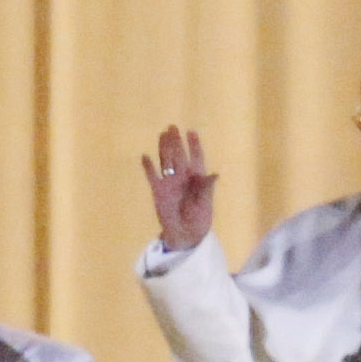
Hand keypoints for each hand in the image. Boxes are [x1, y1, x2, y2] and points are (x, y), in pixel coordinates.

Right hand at [143, 125, 218, 254]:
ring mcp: (170, 183)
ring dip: (163, 148)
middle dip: (176, 141)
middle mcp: (183, 177)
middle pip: (179, 155)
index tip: (191, 132)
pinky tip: (145, 157)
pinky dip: (149, 167)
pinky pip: (152, 176)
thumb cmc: (199, 220)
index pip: (196, 157)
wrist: (184, 235)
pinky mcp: (158, 191)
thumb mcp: (205, 204)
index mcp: (196, 178)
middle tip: (172, 127)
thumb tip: (214, 174)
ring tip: (161, 135)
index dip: (194, 145)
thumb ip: (206, 188)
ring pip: (166, 161)